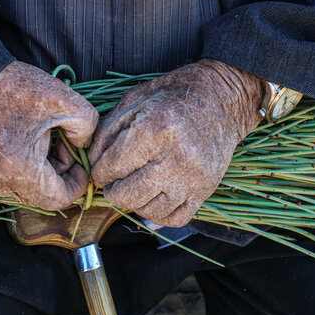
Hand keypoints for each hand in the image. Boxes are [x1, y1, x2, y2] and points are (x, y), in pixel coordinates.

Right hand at [0, 61, 97, 210]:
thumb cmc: (14, 86)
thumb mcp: (64, 99)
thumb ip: (87, 126)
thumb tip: (82, 145)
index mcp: (19, 171)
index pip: (58, 199)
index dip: (76, 184)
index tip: (79, 162)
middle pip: (38, 194)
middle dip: (56, 173)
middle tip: (60, 143)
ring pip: (18, 186)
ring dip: (34, 169)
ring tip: (36, 137)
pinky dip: (11, 164)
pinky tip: (12, 138)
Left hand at [88, 59, 263, 226]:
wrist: (222, 99)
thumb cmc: (174, 96)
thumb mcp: (134, 100)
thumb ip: (107, 131)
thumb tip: (92, 162)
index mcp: (154, 130)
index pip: (111, 168)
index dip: (98, 171)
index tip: (101, 168)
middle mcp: (175, 157)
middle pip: (127, 195)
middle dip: (112, 190)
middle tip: (113, 181)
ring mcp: (193, 177)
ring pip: (149, 211)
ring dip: (134, 203)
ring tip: (133, 187)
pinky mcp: (206, 189)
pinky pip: (176, 219)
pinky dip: (159, 215)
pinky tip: (153, 198)